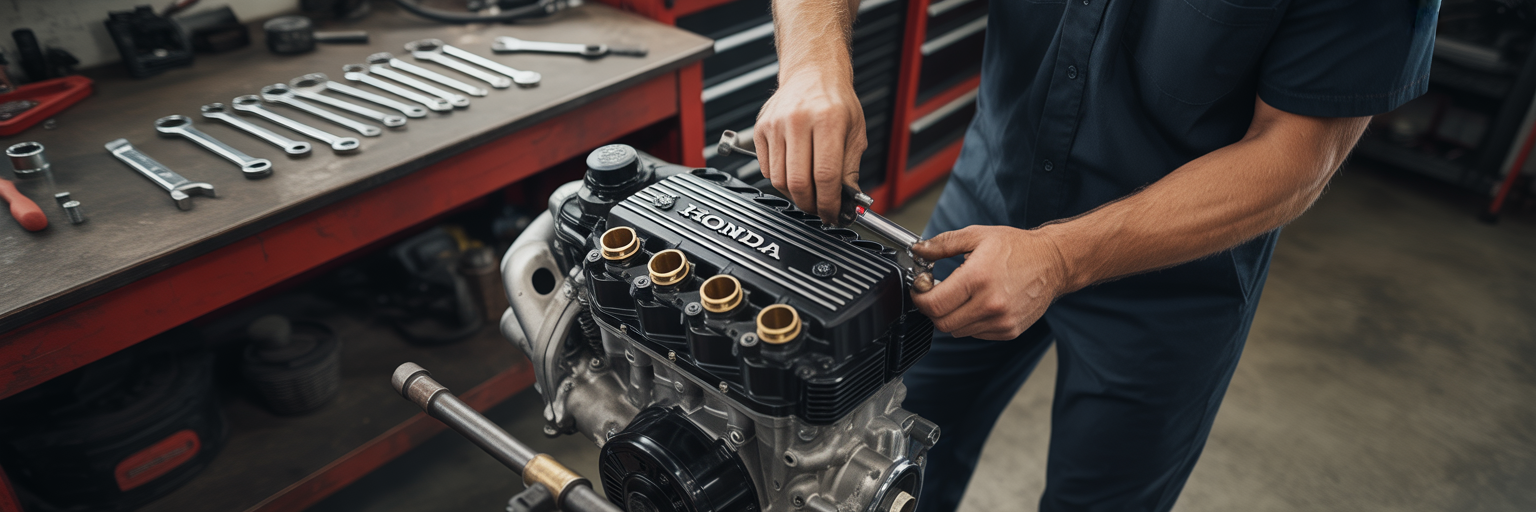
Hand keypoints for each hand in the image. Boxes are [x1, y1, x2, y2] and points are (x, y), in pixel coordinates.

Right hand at [754, 70, 866, 223]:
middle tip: (819, 208)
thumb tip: (847, 202)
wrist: (812, 73)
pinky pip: (765, 169)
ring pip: (778, 179)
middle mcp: (798, 120)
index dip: (828, 203)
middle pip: (798, 182)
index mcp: (828, 120)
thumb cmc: (836, 101)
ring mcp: (776, 124)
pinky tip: (793, 172)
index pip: (825, 175)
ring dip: (794, 195)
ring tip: (808, 192)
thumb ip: (850, 170)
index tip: (832, 213)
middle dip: (810, 204)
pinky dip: (780, 179)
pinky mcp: (761, 129)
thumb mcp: (855, 133)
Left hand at [910, 225, 1073, 339]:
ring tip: (963, 295)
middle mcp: (990, 304)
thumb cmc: (1018, 248)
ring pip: (957, 331)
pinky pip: (976, 334)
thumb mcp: (977, 236)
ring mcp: (1001, 321)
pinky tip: (980, 303)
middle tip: (938, 292)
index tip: (922, 288)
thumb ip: (943, 244)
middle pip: (942, 323)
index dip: (920, 298)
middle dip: (933, 309)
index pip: (933, 305)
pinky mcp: (1009, 331)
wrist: (1054, 263)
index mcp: (978, 278)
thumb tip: (919, 250)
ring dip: (952, 316)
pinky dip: (970, 322)